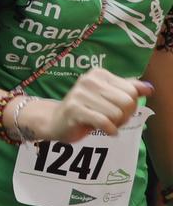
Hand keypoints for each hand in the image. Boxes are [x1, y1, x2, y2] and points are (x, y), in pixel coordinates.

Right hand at [34, 68, 149, 141]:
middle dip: (124, 116)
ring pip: (116, 114)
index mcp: (99, 74)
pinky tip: (106, 131)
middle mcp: (88, 80)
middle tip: (111, 118)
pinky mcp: (74, 109)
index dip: (130, 106)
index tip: (116, 109)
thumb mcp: (108, 97)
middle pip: (127, 103)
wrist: (57, 121)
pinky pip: (104, 122)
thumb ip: (128, 90)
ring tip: (103, 123)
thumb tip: (149, 88)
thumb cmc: (87, 109)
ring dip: (115, 124)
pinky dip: (109, 130)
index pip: (132, 92)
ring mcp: (79, 94)